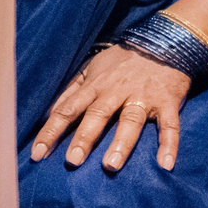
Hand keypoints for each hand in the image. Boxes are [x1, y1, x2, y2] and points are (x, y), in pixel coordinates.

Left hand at [29, 0, 207, 172]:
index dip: (52, 131)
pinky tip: (166, 164)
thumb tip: (49, 113)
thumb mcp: (92, 68)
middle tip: (73, 161)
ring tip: (111, 165)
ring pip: (131, 120)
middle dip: (85, 137)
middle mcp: (117, 91)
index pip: (68, 110)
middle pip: (98, 115)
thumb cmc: (123, 61)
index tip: (37, 154)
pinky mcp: (168, 102)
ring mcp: (144, 96)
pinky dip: (169, 144)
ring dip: (122, 143)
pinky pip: (170, 125)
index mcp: (96, 85)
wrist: (164, 42)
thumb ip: (71, 90)